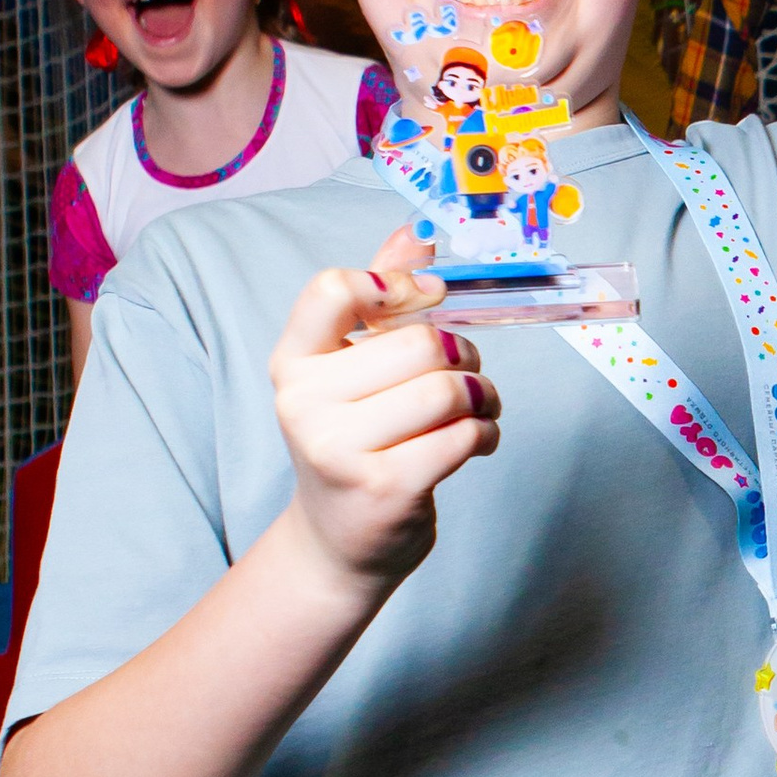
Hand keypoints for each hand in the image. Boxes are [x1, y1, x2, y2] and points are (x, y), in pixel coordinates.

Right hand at [268, 228, 498, 599]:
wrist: (338, 542)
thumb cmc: (353, 441)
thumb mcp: (349, 368)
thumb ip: (379, 297)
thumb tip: (418, 234)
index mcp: (292, 362)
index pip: (332, 290)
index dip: (395, 287)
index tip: (424, 302)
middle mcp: (305, 403)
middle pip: (416, 344)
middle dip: (462, 353)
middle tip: (468, 371)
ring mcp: (340, 450)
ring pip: (446, 390)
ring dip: (482, 395)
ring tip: (479, 407)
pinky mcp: (386, 488)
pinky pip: (462, 435)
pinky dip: (484, 432)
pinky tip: (476, 440)